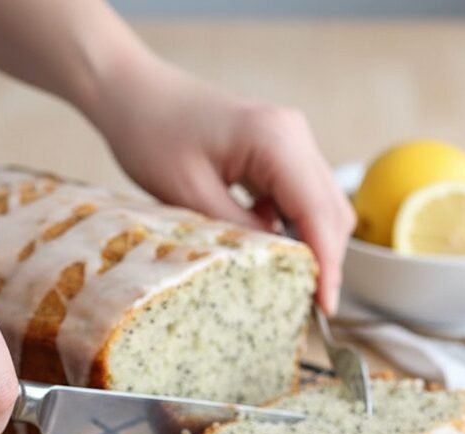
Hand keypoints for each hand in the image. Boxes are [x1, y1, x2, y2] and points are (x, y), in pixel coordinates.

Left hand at [92, 54, 354, 314]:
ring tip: (293, 286)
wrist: (132, 91)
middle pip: (332, 211)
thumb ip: (240, 234)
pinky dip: (296, 229)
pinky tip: (272, 252)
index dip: (327, 265)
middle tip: (310, 309)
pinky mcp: (279, 150)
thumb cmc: (152, 134)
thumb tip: (277, 269)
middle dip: (326, 261)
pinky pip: (302, 197)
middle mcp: (293, 134)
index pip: (318, 214)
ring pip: (322, 205)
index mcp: (275, 140)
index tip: (324, 308)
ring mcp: (290, 139)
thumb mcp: (191, 196)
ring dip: (314, 246)